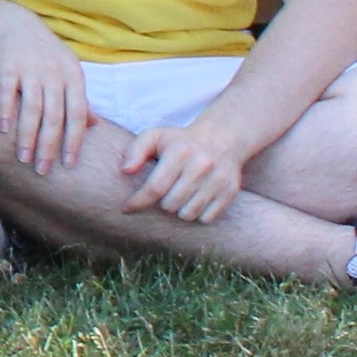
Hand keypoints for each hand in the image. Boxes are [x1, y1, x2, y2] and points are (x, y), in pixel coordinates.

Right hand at [0, 22, 97, 172]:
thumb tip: (96, 125)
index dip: (74, 141)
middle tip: (42, 169)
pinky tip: (2, 129)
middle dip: (49, 146)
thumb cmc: (42, 52)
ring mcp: (31, 68)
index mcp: (73, 76)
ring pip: (32, 108)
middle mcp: (55, 73)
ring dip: (27, 136)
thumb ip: (79, 97)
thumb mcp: (67, 70)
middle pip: (55, 116)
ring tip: (23, 158)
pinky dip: (4, 110)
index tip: (69, 164)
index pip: (78, 114)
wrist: (12, 22)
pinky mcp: (8, 64)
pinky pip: (7, 91)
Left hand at [120, 118, 254, 222]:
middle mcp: (201, 165)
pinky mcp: (230, 191)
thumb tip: (125, 170)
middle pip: (170, 205)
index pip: (155, 187)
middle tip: (165, 192)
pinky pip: (207, 218)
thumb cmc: (180, 142)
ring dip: (179, 211)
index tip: (126, 209)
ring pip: (188, 214)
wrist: (222, 139)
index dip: (138, 202)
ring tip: (179, 196)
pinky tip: (195, 201)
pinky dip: (198, 215)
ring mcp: (218, 179)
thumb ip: (135, 150)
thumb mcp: (154, 137)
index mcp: (180, 151)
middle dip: (162, 203)